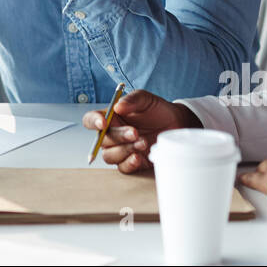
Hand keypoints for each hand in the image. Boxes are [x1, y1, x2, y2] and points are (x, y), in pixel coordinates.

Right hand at [80, 89, 200, 172]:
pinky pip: (123, 168)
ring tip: (143, 142)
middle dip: (118, 136)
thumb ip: (132, 100)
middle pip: (102, 140)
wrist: (176, 124)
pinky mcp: (132, 162)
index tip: (103, 122)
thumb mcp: (146, 99)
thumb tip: (117, 106)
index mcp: (110, 117)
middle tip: (135, 132)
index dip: (93, 122)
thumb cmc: (157, 110)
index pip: (91, 120)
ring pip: (110, 156)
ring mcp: (121, 149)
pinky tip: (139, 157)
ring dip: (125, 150)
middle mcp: (112, 134)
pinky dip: (129, 163)